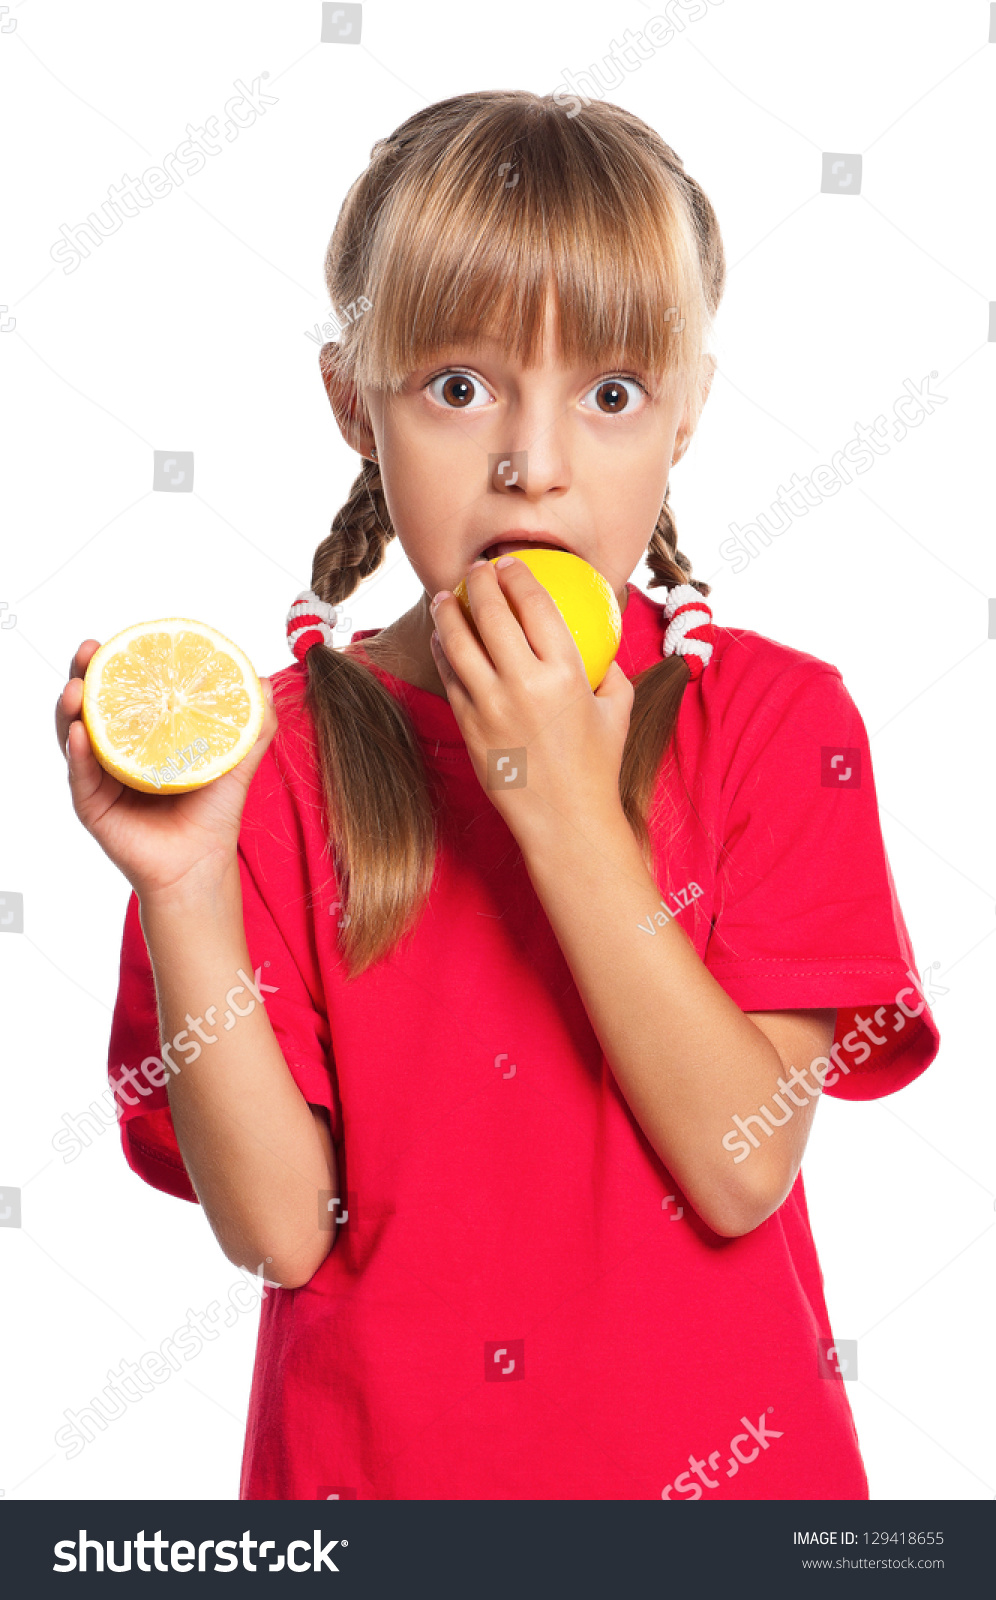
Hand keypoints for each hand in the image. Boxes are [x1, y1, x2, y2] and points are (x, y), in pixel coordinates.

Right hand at [56, 638, 278, 903]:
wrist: (202, 864)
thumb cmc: (213, 814)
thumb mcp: (235, 762)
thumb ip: (252, 725)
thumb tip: (264, 681)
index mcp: (143, 737)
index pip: (123, 692)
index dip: (117, 664)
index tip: (116, 638)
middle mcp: (115, 753)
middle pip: (90, 705)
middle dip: (84, 674)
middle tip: (91, 650)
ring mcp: (99, 779)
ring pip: (75, 736)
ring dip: (72, 708)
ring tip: (78, 687)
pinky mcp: (93, 806)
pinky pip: (81, 776)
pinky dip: (78, 753)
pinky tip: (79, 732)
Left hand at [428, 559, 632, 843]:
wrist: (565, 820)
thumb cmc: (597, 764)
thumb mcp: (618, 709)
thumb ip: (609, 667)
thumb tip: (601, 636)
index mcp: (565, 673)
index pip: (534, 604)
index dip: (517, 575)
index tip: (510, 563)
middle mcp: (524, 684)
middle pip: (490, 613)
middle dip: (479, 580)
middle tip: (476, 569)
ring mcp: (490, 706)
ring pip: (457, 642)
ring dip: (448, 612)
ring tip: (446, 598)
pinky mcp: (468, 726)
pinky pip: (449, 677)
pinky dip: (442, 651)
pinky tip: (443, 640)